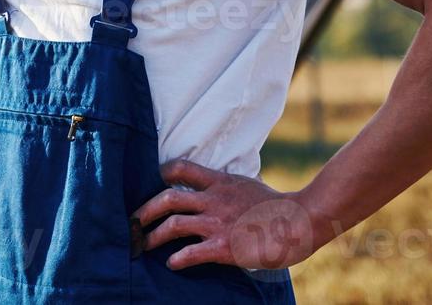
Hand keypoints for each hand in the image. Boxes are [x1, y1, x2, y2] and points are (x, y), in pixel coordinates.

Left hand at [131, 158, 320, 270]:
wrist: (299, 221)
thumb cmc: (278, 206)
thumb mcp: (248, 186)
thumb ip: (229, 187)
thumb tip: (221, 188)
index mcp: (220, 182)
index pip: (182, 168)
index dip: (162, 174)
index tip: (152, 183)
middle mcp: (214, 199)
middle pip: (168, 198)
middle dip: (145, 211)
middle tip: (132, 221)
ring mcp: (217, 222)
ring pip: (173, 225)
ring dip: (153, 236)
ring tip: (143, 245)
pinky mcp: (224, 246)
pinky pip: (191, 252)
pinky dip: (177, 259)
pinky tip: (171, 264)